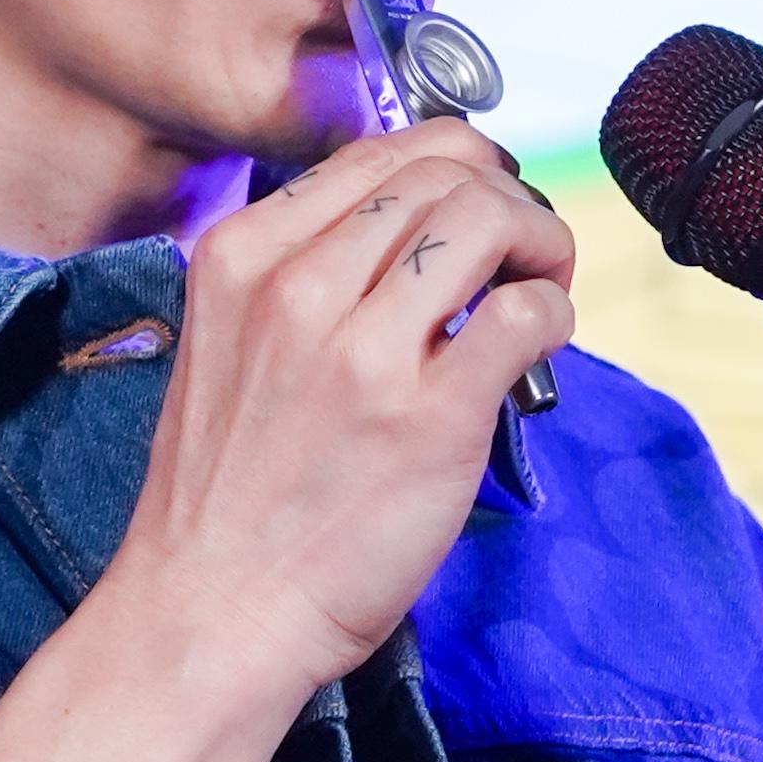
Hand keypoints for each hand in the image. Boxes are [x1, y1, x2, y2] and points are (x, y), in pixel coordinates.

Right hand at [111, 125, 575, 708]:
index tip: (479, 198)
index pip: (377, 152)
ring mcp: (364, 352)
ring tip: (537, 289)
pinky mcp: (431, 418)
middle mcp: (297, 286)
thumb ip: (298, 275)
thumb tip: (407, 230)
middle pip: (442, 176)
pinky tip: (538, 345)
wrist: (211, 609)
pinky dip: (551, 313)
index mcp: (240, 257)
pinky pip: (524, 314)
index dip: (454, 161)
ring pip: (488, 221)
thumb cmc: (224, 492)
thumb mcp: (227, 343)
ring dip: (539, 243)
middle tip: (523, 250)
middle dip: (505, 200)